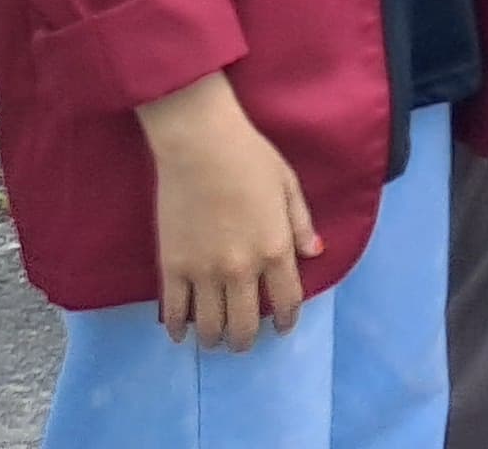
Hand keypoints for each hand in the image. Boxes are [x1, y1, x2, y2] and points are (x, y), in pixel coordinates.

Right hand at [136, 72, 317, 348]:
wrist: (200, 145)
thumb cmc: (250, 158)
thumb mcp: (288, 186)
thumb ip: (300, 224)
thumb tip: (315, 254)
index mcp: (275, 249)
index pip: (286, 301)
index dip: (286, 319)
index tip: (283, 327)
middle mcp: (241, 269)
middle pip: (245, 324)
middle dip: (246, 340)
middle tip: (244, 342)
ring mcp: (204, 271)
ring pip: (210, 325)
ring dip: (215, 339)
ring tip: (216, 341)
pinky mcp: (172, 266)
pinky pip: (174, 310)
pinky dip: (178, 328)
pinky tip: (182, 333)